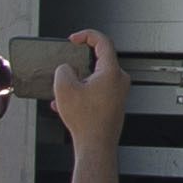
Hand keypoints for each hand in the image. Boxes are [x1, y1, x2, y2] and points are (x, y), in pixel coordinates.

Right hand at [50, 30, 127, 150]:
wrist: (96, 146)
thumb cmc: (86, 122)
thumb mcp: (64, 88)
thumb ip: (63, 69)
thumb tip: (67, 68)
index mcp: (111, 72)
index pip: (102, 41)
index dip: (86, 35)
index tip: (73, 39)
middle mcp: (119, 80)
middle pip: (98, 60)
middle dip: (78, 63)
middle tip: (65, 68)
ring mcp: (118, 92)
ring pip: (94, 77)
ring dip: (77, 81)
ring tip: (62, 92)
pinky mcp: (114, 103)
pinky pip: (96, 90)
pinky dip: (81, 93)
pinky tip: (65, 104)